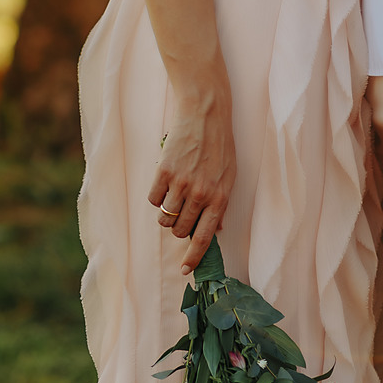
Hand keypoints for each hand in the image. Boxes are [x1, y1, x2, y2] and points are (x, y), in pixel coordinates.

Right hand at [148, 77, 236, 271]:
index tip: (184, 270)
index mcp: (220, 197)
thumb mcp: (230, 175)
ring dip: (166, 213)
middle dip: (178, 227)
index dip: (192, 258)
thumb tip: (216, 231)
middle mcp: (200, 194)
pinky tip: (165, 182)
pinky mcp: (164, 171)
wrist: (206, 112)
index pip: (203, 238)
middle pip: (179, 230)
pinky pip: (153, 199)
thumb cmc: (220, 144)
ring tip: (173, 194)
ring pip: (165, 217)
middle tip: (181, 210)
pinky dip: (156, 196)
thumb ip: (221, 204)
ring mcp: (181, 183)